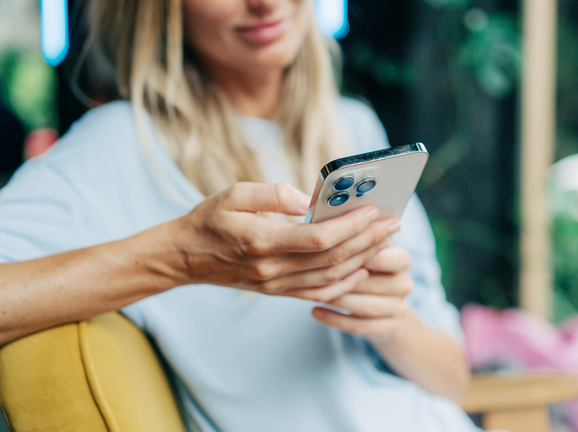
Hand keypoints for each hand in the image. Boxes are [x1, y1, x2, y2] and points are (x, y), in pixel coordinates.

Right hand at [166, 182, 400, 301]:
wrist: (185, 257)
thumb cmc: (209, 220)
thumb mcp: (234, 194)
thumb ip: (273, 194)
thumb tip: (309, 200)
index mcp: (262, 241)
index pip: (318, 239)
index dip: (351, 226)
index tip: (373, 210)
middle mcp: (272, 269)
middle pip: (332, 260)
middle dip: (368, 240)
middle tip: (393, 223)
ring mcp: (275, 285)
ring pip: (330, 279)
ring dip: (362, 260)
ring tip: (384, 241)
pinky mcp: (277, 292)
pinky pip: (319, 293)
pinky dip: (344, 283)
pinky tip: (361, 269)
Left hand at [311, 245, 414, 341]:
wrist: (390, 314)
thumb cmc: (370, 272)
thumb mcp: (369, 253)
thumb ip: (358, 241)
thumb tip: (331, 225)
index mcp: (401, 261)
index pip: (395, 257)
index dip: (371, 256)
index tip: (344, 253)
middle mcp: (403, 284)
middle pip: (373, 283)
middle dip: (344, 280)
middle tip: (316, 275)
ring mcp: (397, 308)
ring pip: (365, 306)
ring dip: (338, 300)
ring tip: (313, 294)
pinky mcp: (387, 329)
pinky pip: (360, 326)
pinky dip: (335, 319)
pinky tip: (315, 311)